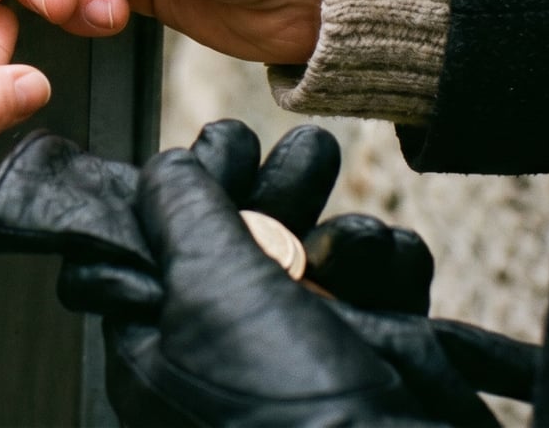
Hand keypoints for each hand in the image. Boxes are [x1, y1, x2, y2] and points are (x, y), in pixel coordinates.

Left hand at [52, 121, 435, 317]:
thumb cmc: (284, 403)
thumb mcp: (209, 288)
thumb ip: (180, 213)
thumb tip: (165, 166)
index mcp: (158, 341)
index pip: (157, 241)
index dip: (190, 188)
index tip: (229, 147)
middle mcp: (224, 345)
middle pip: (241, 234)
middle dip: (278, 188)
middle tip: (305, 156)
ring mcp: (298, 348)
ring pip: (314, 249)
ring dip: (343, 231)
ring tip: (356, 240)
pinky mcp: (367, 351)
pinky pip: (375, 282)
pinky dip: (388, 268)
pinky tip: (391, 270)